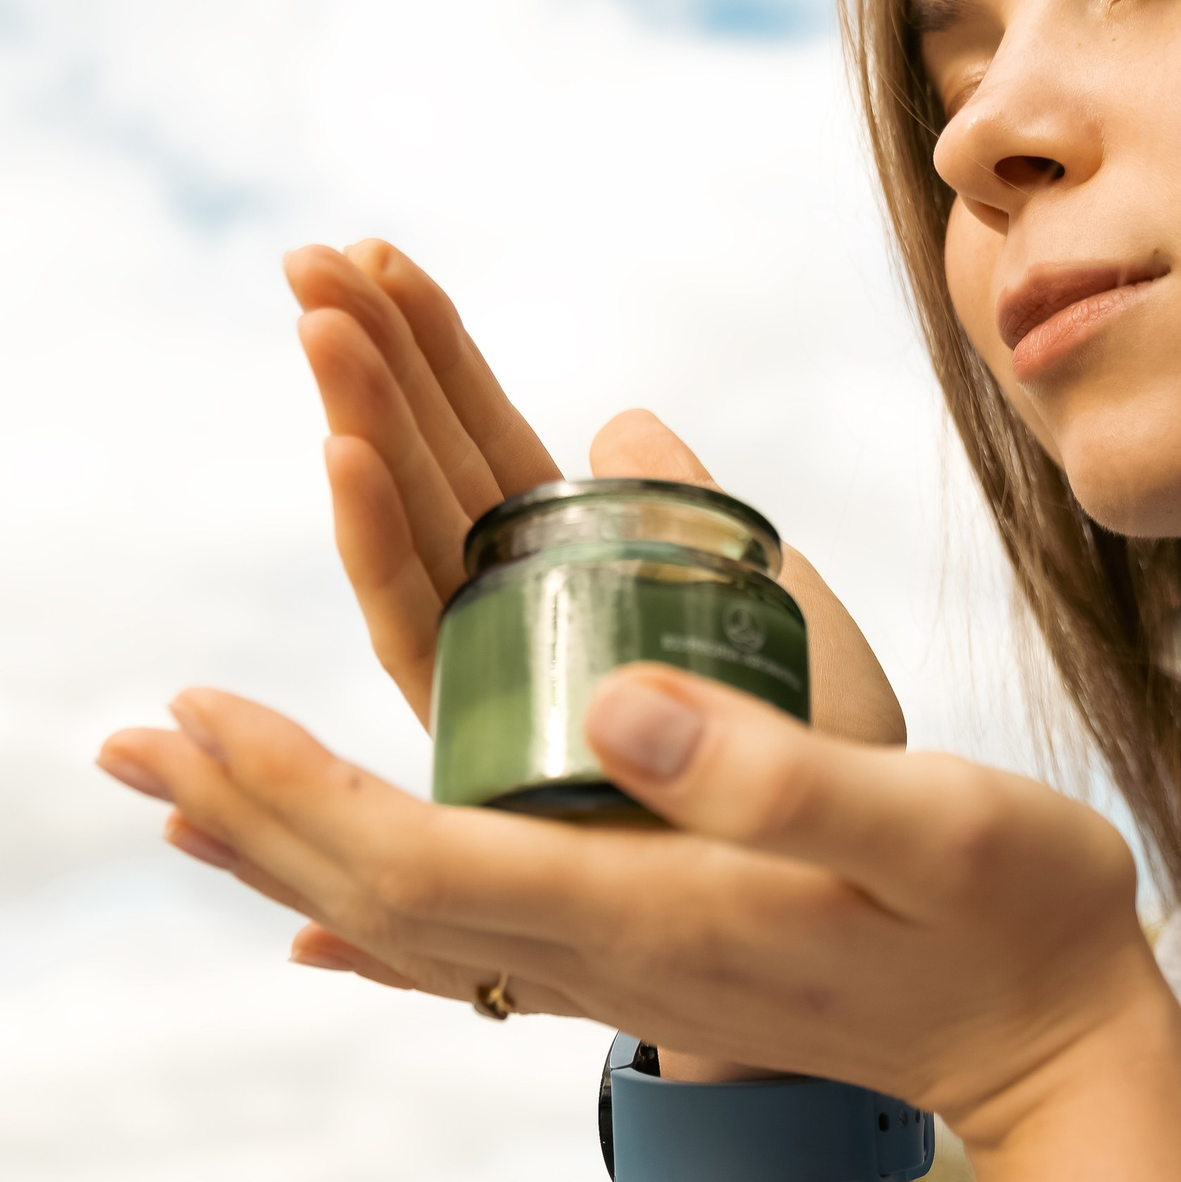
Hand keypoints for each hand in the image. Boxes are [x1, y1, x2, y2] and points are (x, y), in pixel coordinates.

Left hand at [97, 661, 1149, 1150]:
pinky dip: (360, 913)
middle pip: (379, 891)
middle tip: (129, 738)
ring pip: (402, 919)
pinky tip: (295, 921)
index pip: (425, 854)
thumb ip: (774, 770)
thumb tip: (606, 691)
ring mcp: (612, 971)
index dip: (298, 787)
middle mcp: (603, 956)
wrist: (1048, 1040)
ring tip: (175, 794)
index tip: (197, 708)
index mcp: (651, 911)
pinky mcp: (634, 961)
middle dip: (249, 809)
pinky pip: (460, 943)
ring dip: (283, 849)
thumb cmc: (1011, 914)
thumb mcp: (928, 823)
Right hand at [289, 241, 906, 746]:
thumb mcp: (781, 616)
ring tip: (318, 325)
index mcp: (581, 593)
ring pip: (412, 547)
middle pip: (426, 485)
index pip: (485, 455)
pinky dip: (386, 546)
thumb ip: (687, 514)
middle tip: (309, 258)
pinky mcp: (497, 764)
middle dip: (369, 370)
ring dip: (362, 432)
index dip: (432, 357)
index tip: (374, 256)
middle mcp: (519, 645)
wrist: (871, 925)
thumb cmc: (832, 776)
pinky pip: (430, 643)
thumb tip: (619, 418)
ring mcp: (501, 704)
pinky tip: (343, 465)